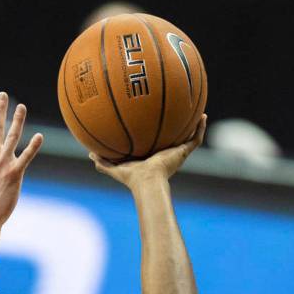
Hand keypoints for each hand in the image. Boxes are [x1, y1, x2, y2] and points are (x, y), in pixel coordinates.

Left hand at [89, 115, 205, 188]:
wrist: (147, 182)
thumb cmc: (132, 178)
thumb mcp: (114, 167)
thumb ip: (103, 161)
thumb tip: (89, 153)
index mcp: (153, 157)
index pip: (156, 143)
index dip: (157, 134)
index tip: (156, 122)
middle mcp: (166, 154)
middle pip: (173, 138)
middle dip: (176, 128)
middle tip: (177, 112)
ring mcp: (177, 153)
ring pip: (188, 136)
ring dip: (193, 125)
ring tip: (197, 111)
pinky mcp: (183, 152)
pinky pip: (196, 138)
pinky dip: (200, 127)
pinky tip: (203, 115)